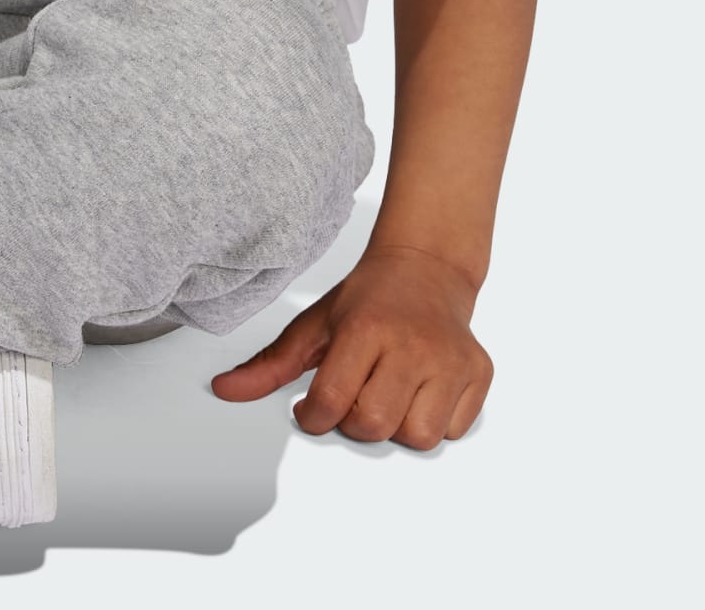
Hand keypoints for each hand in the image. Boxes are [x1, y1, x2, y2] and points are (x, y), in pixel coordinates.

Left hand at [209, 246, 491, 449]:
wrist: (427, 268)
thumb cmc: (367, 299)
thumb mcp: (314, 324)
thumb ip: (271, 364)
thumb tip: (225, 389)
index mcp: (366, 328)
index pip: (333, 401)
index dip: (313, 415)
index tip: (311, 408)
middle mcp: (412, 344)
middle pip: (374, 425)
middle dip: (354, 423)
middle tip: (353, 397)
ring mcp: (450, 360)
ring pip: (417, 436)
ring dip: (396, 426)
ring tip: (388, 392)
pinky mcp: (479, 373)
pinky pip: (451, 431)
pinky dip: (432, 420)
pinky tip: (419, 389)